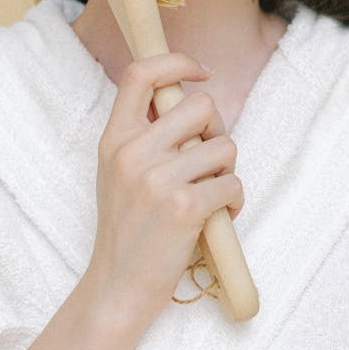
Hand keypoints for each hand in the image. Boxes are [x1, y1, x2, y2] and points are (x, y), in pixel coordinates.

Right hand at [85, 52, 242, 329]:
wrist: (117, 287)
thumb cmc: (128, 231)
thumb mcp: (117, 174)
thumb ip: (144, 138)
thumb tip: (192, 104)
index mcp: (114, 140)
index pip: (140, 74)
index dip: (176, 62)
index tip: (199, 73)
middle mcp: (132, 153)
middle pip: (200, 105)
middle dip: (217, 130)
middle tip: (209, 160)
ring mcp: (157, 180)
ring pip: (225, 146)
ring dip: (228, 171)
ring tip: (211, 195)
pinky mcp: (184, 208)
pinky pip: (233, 183)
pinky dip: (234, 201)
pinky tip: (218, 216)